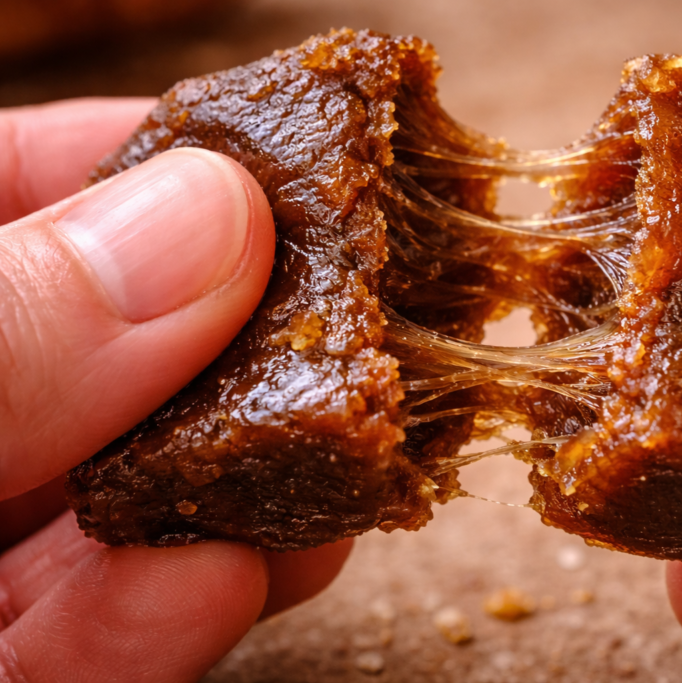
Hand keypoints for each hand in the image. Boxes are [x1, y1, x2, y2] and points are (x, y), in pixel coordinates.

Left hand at [0, 99, 351, 681]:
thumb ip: (6, 325)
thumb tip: (211, 225)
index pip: (25, 193)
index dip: (160, 170)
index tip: (288, 168)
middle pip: (110, 353)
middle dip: (244, 347)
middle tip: (365, 327)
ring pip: (115, 507)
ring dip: (237, 495)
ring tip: (340, 469)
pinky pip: (64, 648)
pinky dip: (145, 626)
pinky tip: (222, 586)